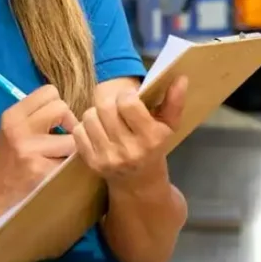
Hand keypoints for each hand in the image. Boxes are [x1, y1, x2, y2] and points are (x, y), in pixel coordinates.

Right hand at [0, 85, 78, 221]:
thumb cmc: (10, 157)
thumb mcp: (15, 128)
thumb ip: (37, 114)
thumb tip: (71, 107)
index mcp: (12, 115)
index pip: (49, 92)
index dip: (58, 106)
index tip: (56, 122)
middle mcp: (18, 129)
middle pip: (62, 108)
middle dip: (69, 123)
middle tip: (62, 138)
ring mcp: (29, 150)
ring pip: (72, 136)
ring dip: (71, 147)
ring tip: (59, 155)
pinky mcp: (40, 170)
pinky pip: (70, 159)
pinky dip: (68, 163)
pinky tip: (56, 168)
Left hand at [72, 76, 187, 188]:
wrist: (140, 183)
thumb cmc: (155, 148)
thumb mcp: (168, 126)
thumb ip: (174, 101)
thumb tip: (181, 78)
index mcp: (150, 138)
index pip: (127, 103)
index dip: (126, 95)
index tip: (130, 99)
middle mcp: (128, 150)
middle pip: (105, 108)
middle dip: (110, 102)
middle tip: (117, 108)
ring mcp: (108, 158)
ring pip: (89, 117)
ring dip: (96, 114)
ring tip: (107, 120)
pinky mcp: (92, 163)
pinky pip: (79, 132)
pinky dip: (86, 127)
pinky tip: (98, 132)